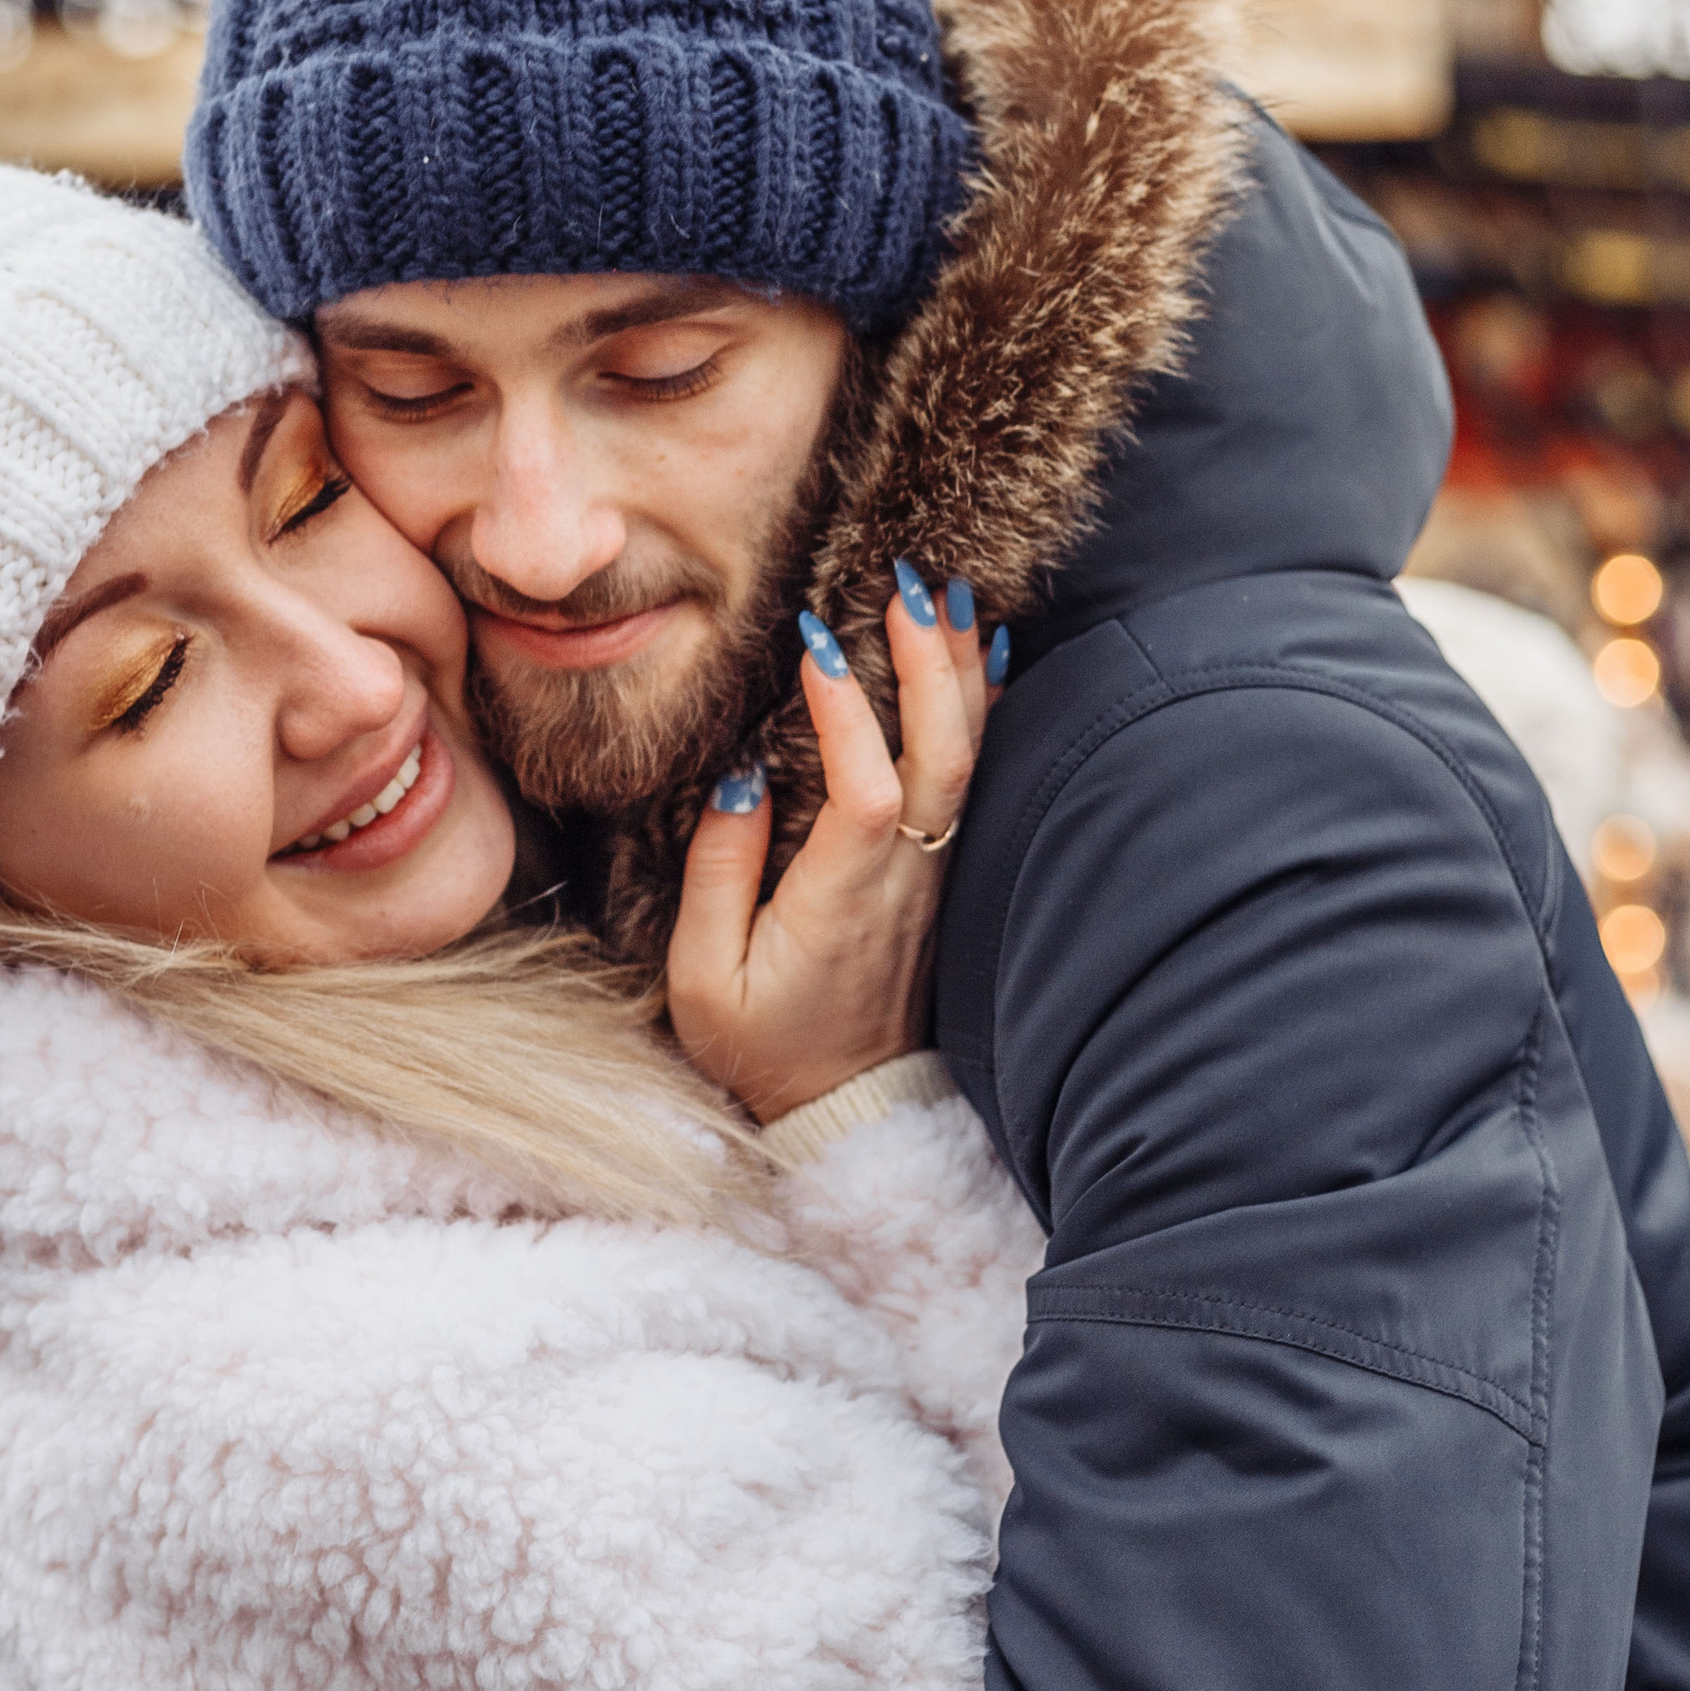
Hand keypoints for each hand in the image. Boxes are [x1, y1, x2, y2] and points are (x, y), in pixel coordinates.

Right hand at [666, 568, 995, 1126]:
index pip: (866, 791)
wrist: (848, 1108)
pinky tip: (984, 660)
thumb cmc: (765, 1046)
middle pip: (942, 760)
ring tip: (954, 593)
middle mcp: (903, 881)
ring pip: (968, 763)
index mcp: (840, 903)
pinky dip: (980, 712)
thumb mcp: (705, 981)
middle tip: (909, 582)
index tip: (813, 642)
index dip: (848, 715)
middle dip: (929, 664)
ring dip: (962, 675)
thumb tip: (740, 781)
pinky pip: (970, 780)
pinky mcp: (937, 873)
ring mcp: (931, 876)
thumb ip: (718, 877)